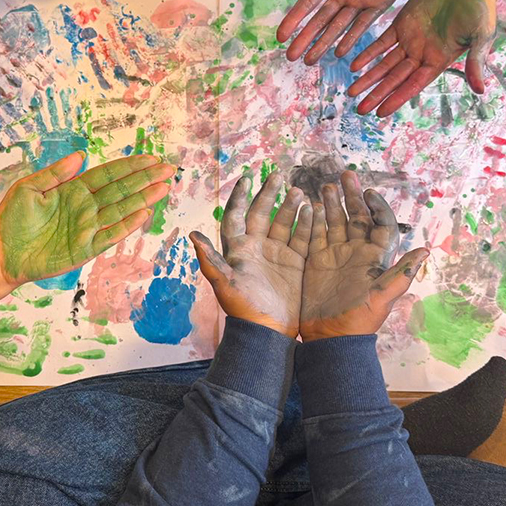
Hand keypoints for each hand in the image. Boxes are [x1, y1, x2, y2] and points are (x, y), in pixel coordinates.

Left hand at [0, 152, 175, 286]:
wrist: (1, 254)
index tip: (150, 158)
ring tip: (164, 187)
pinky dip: (127, 226)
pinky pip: (110, 235)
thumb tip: (81, 156)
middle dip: (145, 179)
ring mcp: (87, 228)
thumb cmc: (11, 221)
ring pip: (121, 211)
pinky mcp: (85, 249)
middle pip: (121, 191)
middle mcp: (85, 208)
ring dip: (143, 199)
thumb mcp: (29, 188)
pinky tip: (143, 214)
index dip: (130, 166)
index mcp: (73, 190)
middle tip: (168, 169)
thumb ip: (55, 173)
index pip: (108, 175)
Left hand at [190, 171, 311, 337]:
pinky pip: (302, 238)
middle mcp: (256, 247)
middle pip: (262, 213)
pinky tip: (313, 209)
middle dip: (269, 193)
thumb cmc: (242, 308)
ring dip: (290, 206)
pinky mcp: (295, 263)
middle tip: (278, 174)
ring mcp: (277, 254)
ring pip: (284, 222)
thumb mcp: (224, 283)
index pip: (236, 215)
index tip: (246, 177)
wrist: (267, 330)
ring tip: (297, 190)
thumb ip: (210, 258)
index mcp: (237, 249)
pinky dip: (307, 224)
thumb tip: (192, 234)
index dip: (240, 196)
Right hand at [279, 0, 418, 63]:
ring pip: (338, 27)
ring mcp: (361, 0)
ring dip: (324, 43)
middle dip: (305, 39)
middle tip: (291, 57)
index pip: (308, 3)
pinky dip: (352, 37)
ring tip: (311, 60)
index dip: (294, 19)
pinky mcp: (380, 3)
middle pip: (320, 20)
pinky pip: (364, 24)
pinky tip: (340, 52)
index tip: (281, 35)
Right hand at [301, 170, 427, 339]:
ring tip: (325, 186)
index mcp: (376, 258)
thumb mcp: (383, 296)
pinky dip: (313, 221)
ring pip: (336, 223)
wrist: (332, 337)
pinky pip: (315, 236)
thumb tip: (426, 250)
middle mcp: (357, 253)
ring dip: (331, 204)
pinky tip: (308, 206)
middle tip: (344, 175)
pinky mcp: (317, 262)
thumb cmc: (361, 318)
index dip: (377, 207)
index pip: (381, 224)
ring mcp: (336, 256)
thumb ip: (402, 272)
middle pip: (357, 217)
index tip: (369, 191)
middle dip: (351, 196)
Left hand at [348, 0, 496, 115]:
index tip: (380, 112)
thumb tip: (480, 91)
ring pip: (384, 63)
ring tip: (351, 92)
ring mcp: (410, 40)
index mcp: (438, 61)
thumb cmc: (481, 8)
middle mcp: (421, 55)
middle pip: (394, 79)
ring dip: (368, 77)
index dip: (396, 98)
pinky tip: (354, 65)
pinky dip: (368, 53)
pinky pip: (381, 42)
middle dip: (377, 94)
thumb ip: (475, 62)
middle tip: (359, 109)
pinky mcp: (401, 23)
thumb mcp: (481, 36)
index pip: (413, 85)